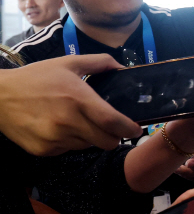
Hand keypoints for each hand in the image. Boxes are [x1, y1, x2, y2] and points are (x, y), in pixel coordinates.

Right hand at [0, 54, 141, 155]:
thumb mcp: (68, 63)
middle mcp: (68, 122)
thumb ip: (99, 62)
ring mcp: (55, 138)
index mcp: (78, 99)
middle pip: (107, 142)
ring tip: (80, 122)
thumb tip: (121, 67)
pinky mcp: (44, 150)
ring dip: (92, 138)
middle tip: (111, 127)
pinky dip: (72, 141)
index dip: (130, 129)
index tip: (137, 129)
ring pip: (89, 146)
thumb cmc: (36, 77)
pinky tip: (62, 127)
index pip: (113, 122)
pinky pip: (69, 150)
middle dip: (114, 136)